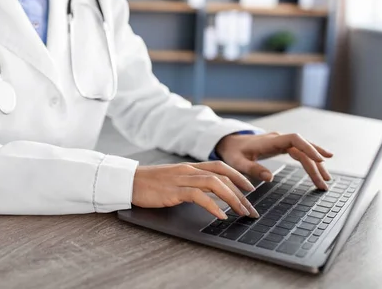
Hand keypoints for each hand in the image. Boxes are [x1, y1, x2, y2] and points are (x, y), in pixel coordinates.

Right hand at [132, 161, 259, 219]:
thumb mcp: (174, 180)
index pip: (220, 167)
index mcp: (189, 167)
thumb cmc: (150, 184)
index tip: (251, 189)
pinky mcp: (173, 190)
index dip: (238, 176)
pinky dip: (213, 205)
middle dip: (241, 193)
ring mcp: (181, 179)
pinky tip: (221, 215)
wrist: (129, 182)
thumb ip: (190, 184)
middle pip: (222, 176)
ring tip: (242, 212)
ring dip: (232, 199)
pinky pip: (198, 196)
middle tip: (251, 209)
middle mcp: (188, 170)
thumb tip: (208, 195)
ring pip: (214, 184)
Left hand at [215, 132, 333, 189]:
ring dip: (316, 163)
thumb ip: (253, 169)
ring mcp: (281, 141)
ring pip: (304, 150)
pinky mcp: (281, 145)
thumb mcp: (238, 162)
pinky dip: (311, 157)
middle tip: (324, 183)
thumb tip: (270, 177)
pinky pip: (300, 150)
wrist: (228, 142)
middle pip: (303, 148)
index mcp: (270, 141)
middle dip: (315, 165)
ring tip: (326, 179)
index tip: (320, 159)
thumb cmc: (233, 152)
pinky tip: (321, 165)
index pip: (295, 139)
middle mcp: (278, 138)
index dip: (309, 148)